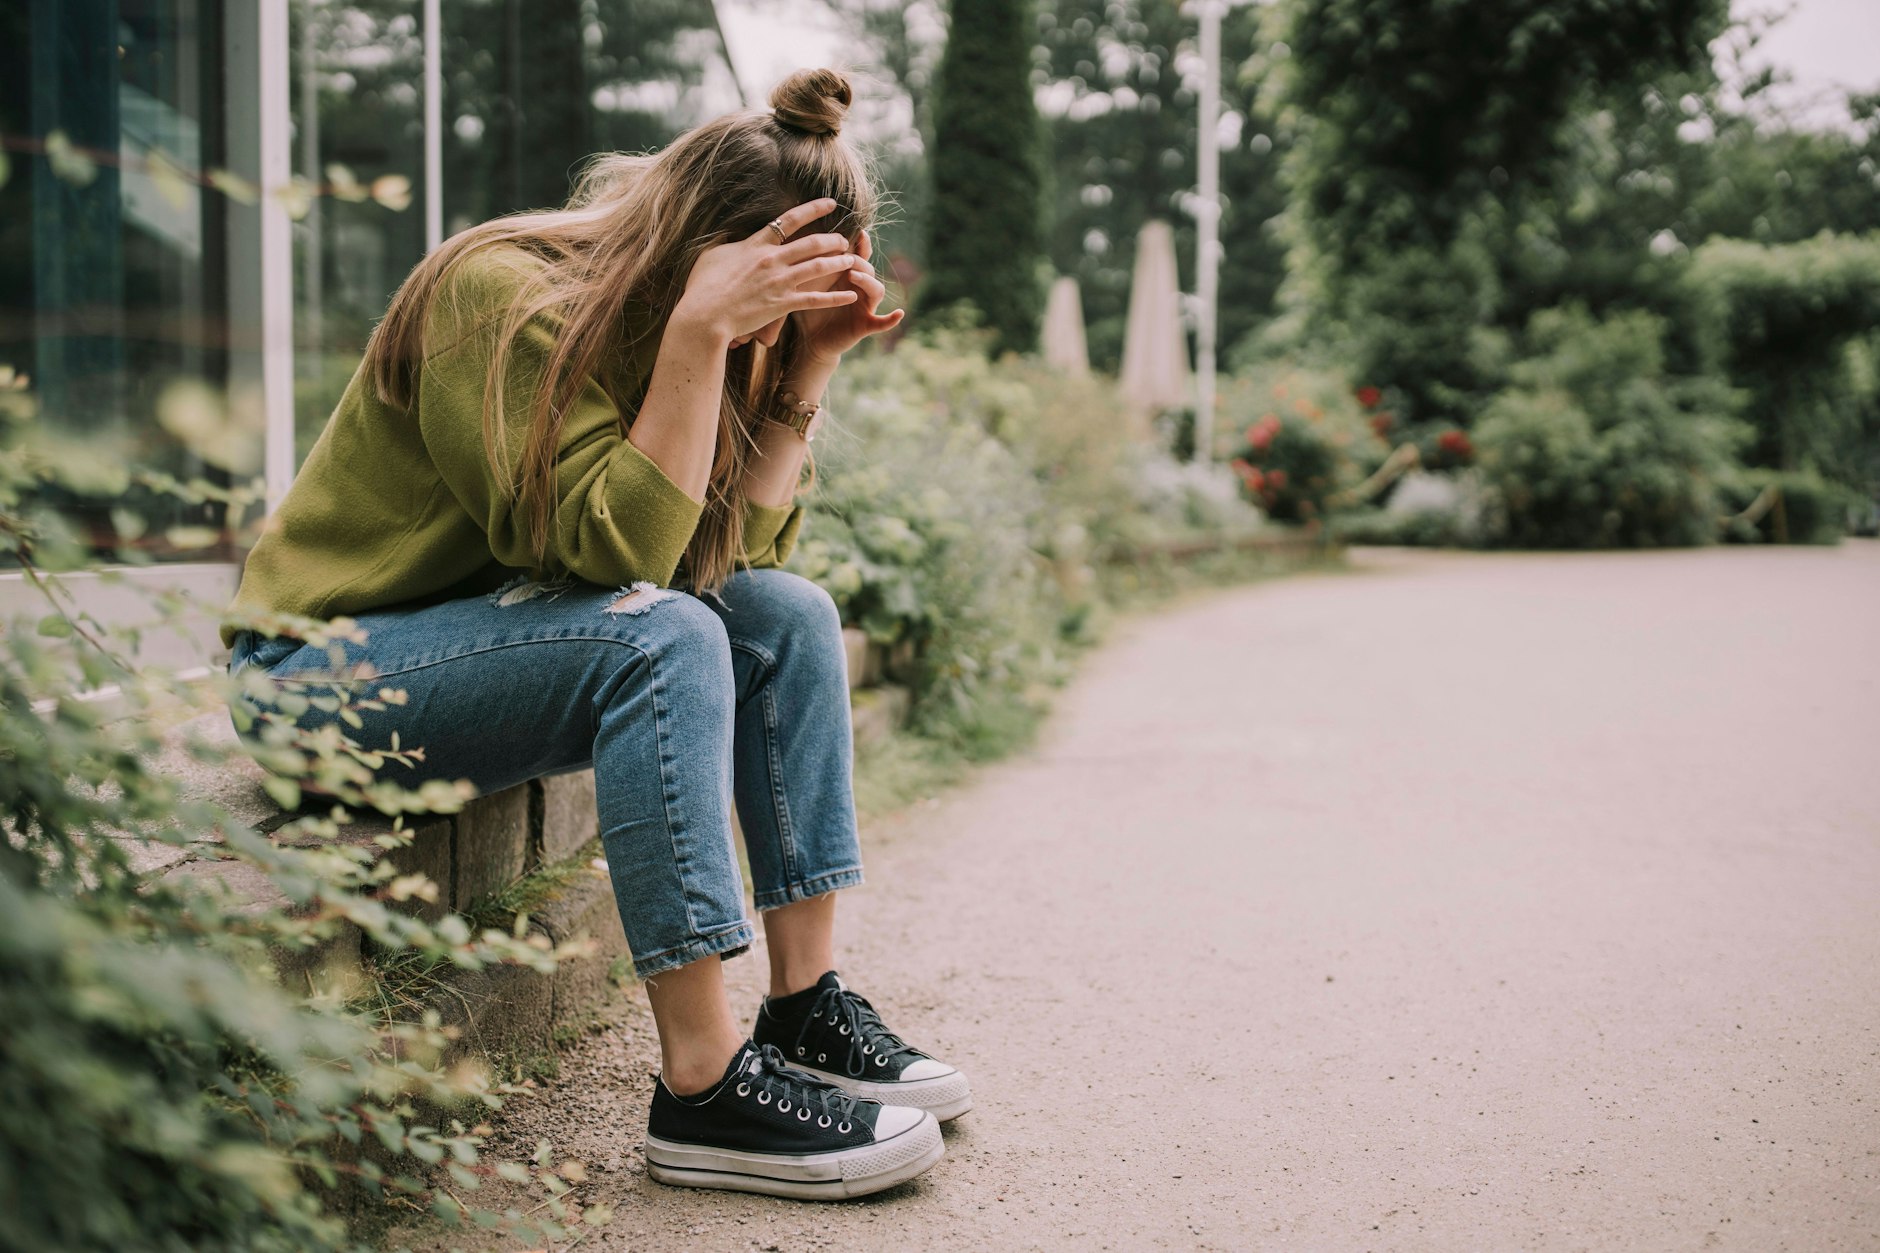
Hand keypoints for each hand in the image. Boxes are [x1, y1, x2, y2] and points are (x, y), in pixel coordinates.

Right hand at [673, 198, 860, 346]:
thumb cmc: (703, 286)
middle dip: (832, 239)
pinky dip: (835, 297)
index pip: (789, 220)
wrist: (704, 315)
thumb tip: (728, 235)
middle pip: (811, 243)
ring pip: (818, 267)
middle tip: (845, 239)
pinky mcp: (782, 305)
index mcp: (756, 245)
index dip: (813, 209)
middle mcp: (772, 260)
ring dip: (838, 262)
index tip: (831, 203)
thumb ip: (727, 243)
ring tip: (852, 260)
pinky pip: (815, 299)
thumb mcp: (711, 255)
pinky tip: (851, 295)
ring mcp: (779, 282)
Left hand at [787, 228, 904, 365]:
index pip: (858, 254)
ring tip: (853, 276)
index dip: (861, 243)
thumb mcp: (805, 283)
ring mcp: (865, 306)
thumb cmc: (807, 307)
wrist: (810, 339)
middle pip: (867, 267)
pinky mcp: (865, 325)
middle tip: (845, 256)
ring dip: (868, 281)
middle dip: (858, 260)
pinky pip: (882, 322)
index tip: (858, 233)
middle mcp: (860, 287)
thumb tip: (791, 237)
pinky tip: (899, 313)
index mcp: (848, 274)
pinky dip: (891, 319)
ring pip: (876, 289)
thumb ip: (806, 264)